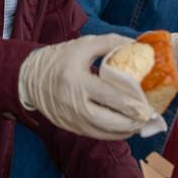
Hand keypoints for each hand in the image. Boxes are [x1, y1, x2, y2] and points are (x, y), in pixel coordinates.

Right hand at [19, 34, 151, 139]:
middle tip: (148, 117)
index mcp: (76, 80)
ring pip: (103, 133)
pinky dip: (112, 134)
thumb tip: (137, 45)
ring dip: (125, 131)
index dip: (131, 103)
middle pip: (108, 120)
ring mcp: (70, 118)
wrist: (29, 78)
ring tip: (141, 124)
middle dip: (132, 122)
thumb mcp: (84, 45)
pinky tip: (124, 129)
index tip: (148, 104)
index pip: (110, 96)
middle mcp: (72, 103)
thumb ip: (111, 43)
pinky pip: (95, 135)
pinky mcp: (70, 127)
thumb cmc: (60, 58)